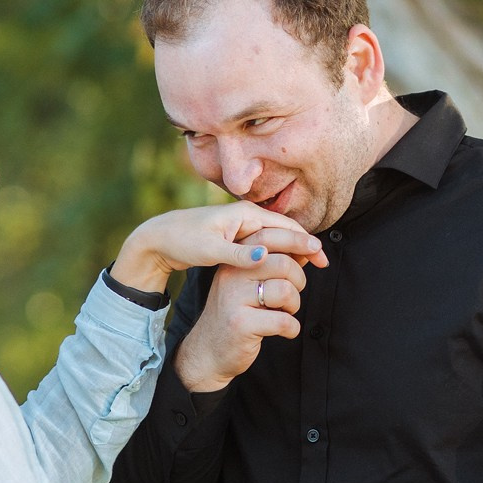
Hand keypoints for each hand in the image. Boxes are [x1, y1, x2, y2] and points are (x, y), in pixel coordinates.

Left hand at [111, 202, 325, 291]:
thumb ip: (239, 254)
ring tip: (310, 268)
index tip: (322, 258)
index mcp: (245, 214)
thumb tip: (266, 255)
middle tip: (324, 264)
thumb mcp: (211, 250)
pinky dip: (277, 254)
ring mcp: (241, 226)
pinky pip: (264, 244)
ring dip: (293, 251)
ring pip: (275, 237)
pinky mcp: (235, 237)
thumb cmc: (183, 241)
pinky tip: (285, 267)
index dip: (306, 242)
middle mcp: (246, 216)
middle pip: (285, 230)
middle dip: (305, 246)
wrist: (159, 238)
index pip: (285, 226)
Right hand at [173, 245, 317, 391]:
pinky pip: (283, 321)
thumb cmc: (237, 313)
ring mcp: (234, 299)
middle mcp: (232, 274)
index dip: (299, 240)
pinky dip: (292, 328)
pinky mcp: (240, 324)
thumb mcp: (251, 282)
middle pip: (283, 263)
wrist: (209, 350)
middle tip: (291, 297)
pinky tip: (284, 331)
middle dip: (299, 281)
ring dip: (294, 305)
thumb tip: (308, 247)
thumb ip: (277, 262)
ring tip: (284, 313)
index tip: (318, 252)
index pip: (269, 236)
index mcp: (236, 259)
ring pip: (285, 290)